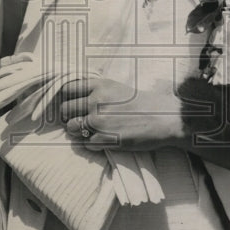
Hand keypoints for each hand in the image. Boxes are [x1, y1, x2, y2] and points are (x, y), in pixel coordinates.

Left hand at [59, 77, 184, 150]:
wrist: (165, 118)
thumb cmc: (141, 103)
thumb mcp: (116, 88)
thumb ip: (95, 90)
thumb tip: (74, 98)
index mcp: (99, 86)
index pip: (67, 90)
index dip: (68, 99)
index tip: (74, 105)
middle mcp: (96, 101)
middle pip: (65, 110)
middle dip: (69, 117)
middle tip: (78, 121)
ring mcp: (99, 121)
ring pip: (72, 128)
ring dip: (77, 131)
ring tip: (90, 131)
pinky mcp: (106, 139)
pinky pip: (86, 144)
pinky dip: (92, 143)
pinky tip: (103, 139)